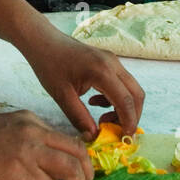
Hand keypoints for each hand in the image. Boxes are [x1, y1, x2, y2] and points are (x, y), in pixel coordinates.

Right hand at [0, 111, 94, 179]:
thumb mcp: (2, 128)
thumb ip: (23, 138)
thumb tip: (39, 161)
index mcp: (30, 121)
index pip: (67, 138)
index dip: (76, 159)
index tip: (74, 174)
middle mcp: (33, 132)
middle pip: (78, 152)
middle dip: (86, 173)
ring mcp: (26, 150)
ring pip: (71, 169)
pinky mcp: (17, 171)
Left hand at [18, 22, 145, 140]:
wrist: (43, 41)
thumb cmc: (49, 65)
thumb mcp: (61, 96)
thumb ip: (79, 117)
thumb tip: (93, 136)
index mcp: (102, 72)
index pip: (126, 101)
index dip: (129, 122)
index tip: (123, 138)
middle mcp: (113, 64)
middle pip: (136, 95)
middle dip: (131, 116)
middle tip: (115, 131)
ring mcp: (113, 61)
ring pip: (131, 89)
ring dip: (123, 108)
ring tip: (102, 118)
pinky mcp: (109, 61)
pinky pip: (121, 83)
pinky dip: (115, 98)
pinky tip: (94, 102)